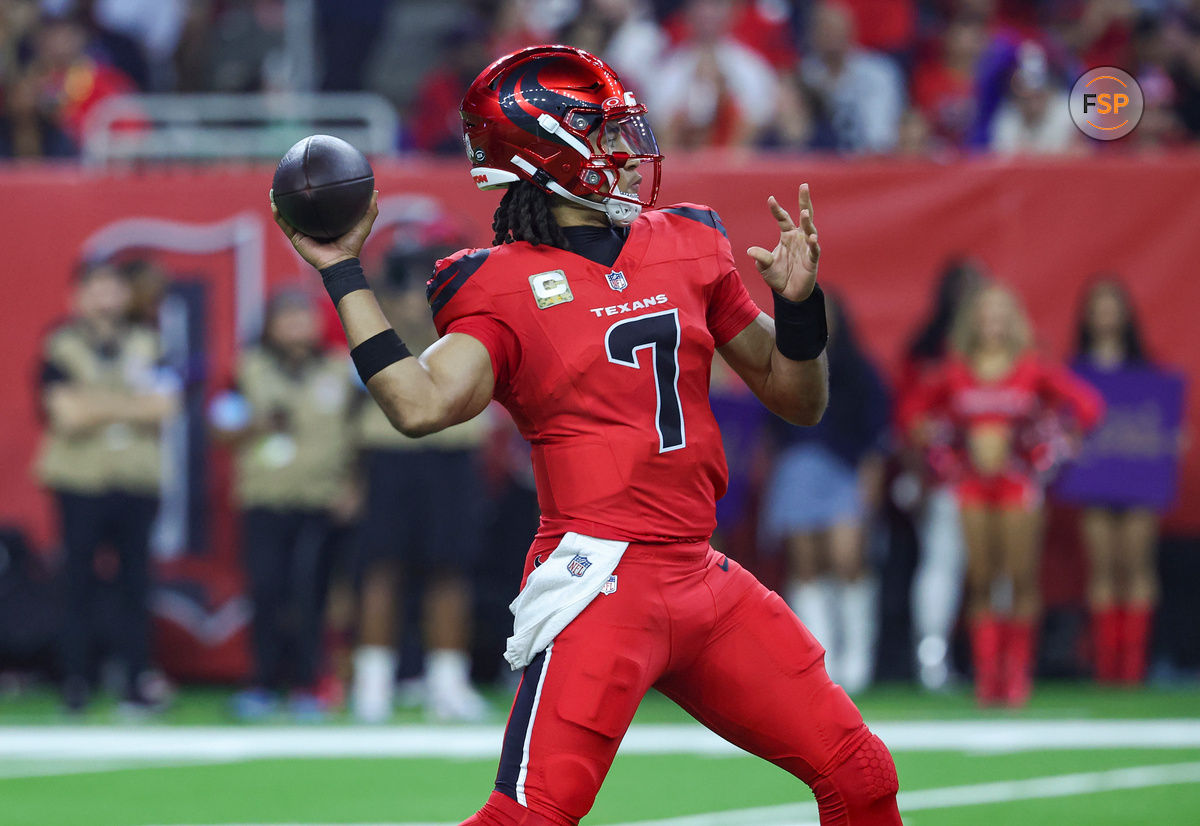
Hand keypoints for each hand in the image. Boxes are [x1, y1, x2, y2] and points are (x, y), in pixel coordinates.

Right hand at [270, 189, 378, 270]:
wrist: (340, 262)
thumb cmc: (352, 246)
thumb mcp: (363, 224)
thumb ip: (370, 209)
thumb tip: (374, 191)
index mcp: (325, 221)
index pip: (318, 205)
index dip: (313, 194)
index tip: (311, 179)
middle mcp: (312, 225)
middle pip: (300, 208)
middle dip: (293, 196)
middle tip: (289, 181)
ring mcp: (303, 232)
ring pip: (288, 214)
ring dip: (279, 202)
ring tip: (274, 190)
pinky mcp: (296, 238)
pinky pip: (284, 224)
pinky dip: (278, 214)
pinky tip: (274, 202)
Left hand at [747, 183, 819, 300]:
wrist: (789, 294)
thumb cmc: (777, 276)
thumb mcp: (764, 266)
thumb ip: (760, 257)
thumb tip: (750, 251)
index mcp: (787, 236)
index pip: (783, 218)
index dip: (777, 209)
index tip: (770, 198)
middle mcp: (799, 238)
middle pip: (804, 216)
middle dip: (804, 200)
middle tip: (804, 185)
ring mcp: (807, 247)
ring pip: (810, 230)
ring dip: (808, 221)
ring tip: (804, 212)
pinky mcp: (812, 260)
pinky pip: (814, 250)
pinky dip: (813, 244)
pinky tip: (812, 237)